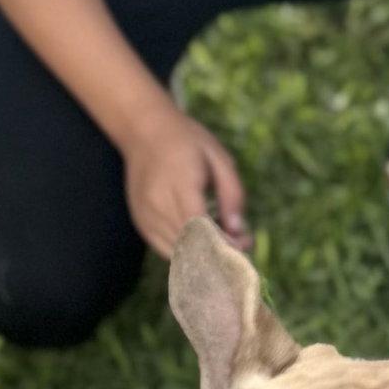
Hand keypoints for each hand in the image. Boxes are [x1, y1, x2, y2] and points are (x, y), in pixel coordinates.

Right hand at [120, 103, 250, 258]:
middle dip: (220, 253)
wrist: (143, 132)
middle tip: (242, 248)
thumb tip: (238, 231)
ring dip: (205, 256)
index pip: (202, 227)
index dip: (225, 243)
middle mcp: (158, 203)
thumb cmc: (186, 141)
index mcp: (180, 182)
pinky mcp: (142, 225)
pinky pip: (167, 251)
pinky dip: (188, 253)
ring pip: (180, 253)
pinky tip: (203, 242)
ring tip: (225, 242)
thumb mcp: (218, 157)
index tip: (246, 244)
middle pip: (191, 244)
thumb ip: (232, 193)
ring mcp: (147, 217)